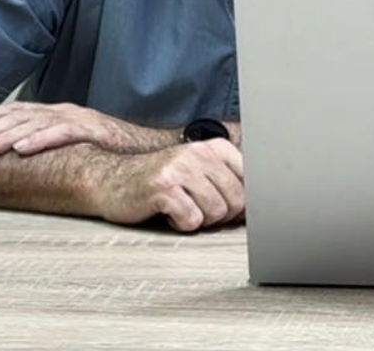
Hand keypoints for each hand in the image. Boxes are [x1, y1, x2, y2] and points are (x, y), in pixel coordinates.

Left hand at [0, 102, 174, 157]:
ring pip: (34, 125)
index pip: (16, 111)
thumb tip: (17, 154)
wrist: (147, 147)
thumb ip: (49, 143)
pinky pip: (61, 134)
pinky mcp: (92, 131)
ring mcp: (77, 119)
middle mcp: (63, 112)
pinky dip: (39, 141)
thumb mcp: (73, 143)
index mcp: (56, 113)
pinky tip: (20, 149)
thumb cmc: (109, 148)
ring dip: (4, 136)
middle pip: (18, 116)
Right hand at [92, 140, 244, 231]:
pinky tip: (167, 212)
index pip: (252, 182)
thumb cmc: (162, 182)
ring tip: (181, 208)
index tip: (227, 208)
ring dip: (199, 220)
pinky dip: (180, 224)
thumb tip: (261, 208)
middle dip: (220, 215)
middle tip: (197, 209)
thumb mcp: (199, 173)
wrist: (112, 180)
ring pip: (216, 213)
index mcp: (216, 148)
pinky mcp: (163, 187)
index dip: (241, 204)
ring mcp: (181, 168)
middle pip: (237, 201)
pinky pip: (191, 220)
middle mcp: (200, 153)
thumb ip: (229, 182)